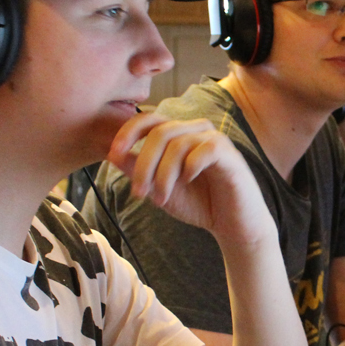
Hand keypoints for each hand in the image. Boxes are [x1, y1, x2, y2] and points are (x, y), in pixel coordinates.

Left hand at [107, 112, 274, 249]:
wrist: (233, 225)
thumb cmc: (199, 204)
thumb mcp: (159, 188)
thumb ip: (138, 170)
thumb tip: (112, 154)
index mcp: (178, 135)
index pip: (149, 120)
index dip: (128, 133)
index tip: (112, 154)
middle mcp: (196, 130)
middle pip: (160, 132)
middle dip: (143, 164)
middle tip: (138, 192)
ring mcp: (214, 139)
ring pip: (178, 143)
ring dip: (163, 175)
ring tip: (160, 199)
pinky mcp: (229, 153)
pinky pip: (204, 150)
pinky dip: (190, 167)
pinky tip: (188, 181)